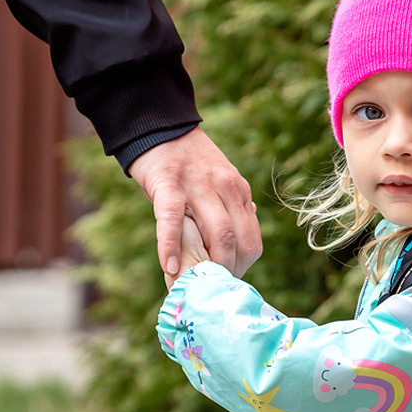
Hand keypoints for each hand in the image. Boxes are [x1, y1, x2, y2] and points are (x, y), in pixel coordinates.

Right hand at [129, 127, 261, 284]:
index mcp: (238, 191)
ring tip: (197, 282)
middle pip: (237, 240)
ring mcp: (197, 186)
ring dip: (209, 264)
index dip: (242, 265)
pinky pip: (172, 220)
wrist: (159, 124)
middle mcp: (225, 188)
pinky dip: (171, 246)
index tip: (228, 280)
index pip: (251, 238)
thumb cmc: (188, 162)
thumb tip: (247, 230)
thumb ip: (233, 206)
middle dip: (228, 269)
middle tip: (212, 287)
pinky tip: (169, 267)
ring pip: (216, 232)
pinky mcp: (168, 184)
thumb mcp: (220, 181)